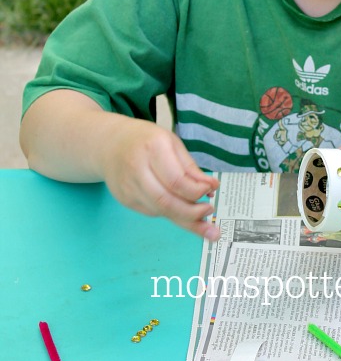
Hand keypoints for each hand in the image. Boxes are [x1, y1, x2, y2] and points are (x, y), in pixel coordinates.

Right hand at [100, 118, 219, 239]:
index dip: (197, 191)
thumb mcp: (172, 143)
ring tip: (202, 220)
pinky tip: (182, 212)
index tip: (211, 190)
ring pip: (160, 211)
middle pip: (166, 201)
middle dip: (192, 212)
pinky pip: (153, 212)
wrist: (109, 144)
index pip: (176, 180)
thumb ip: (190, 168)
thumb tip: (211, 187)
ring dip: (184, 219)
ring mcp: (128, 187)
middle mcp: (136, 169)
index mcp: (152, 148)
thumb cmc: (146, 140)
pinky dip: (171, 214)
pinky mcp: (125, 200)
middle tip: (209, 211)